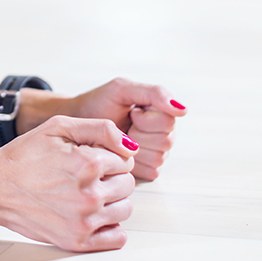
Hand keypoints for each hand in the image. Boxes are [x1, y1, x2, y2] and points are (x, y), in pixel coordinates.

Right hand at [0, 115, 136, 251]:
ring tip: (86, 193)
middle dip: (112, 177)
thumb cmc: (23, 156)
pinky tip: (92, 214)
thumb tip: (130, 145)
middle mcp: (90, 194)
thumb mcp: (58, 127)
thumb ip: (100, 129)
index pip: (125, 160)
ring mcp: (84, 220)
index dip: (109, 156)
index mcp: (89, 163)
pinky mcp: (78, 241)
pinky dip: (110, 227)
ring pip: (125, 209)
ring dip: (111, 200)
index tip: (90, 158)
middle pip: (128, 184)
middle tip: (86, 175)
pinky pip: (117, 238)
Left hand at [67, 78, 186, 180]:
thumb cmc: (99, 103)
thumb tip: (183, 109)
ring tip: (121, 139)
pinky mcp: (149, 168)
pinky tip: (120, 153)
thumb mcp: (122, 89)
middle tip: (124, 126)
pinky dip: (132, 163)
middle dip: (139, 134)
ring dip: (134, 149)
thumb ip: (154, 93)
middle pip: (165, 141)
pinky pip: (151, 170)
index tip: (131, 112)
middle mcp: (164, 133)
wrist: (79, 123)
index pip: (168, 122)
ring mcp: (158, 152)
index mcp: (162, 111)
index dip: (145, 119)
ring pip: (158, 157)